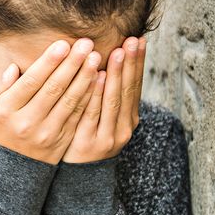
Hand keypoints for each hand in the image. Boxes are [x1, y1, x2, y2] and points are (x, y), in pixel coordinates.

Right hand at [0, 39, 101, 163]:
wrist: (12, 168)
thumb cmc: (1, 130)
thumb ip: (0, 87)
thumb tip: (14, 68)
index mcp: (7, 111)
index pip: (31, 82)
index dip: (49, 62)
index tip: (63, 44)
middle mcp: (28, 122)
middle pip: (54, 89)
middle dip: (72, 64)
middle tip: (86, 44)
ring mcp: (47, 133)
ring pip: (70, 101)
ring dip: (85, 77)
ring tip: (95, 57)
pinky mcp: (62, 140)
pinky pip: (78, 115)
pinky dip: (89, 96)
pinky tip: (98, 80)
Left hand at [62, 37, 145, 162]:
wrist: (76, 175)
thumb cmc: (86, 137)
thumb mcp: (102, 117)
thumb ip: (106, 93)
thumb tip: (109, 58)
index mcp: (129, 118)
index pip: (135, 85)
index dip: (138, 62)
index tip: (139, 39)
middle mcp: (124, 126)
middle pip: (128, 90)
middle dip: (131, 64)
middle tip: (132, 40)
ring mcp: (108, 136)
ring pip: (114, 100)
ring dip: (117, 75)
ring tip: (118, 52)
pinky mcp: (90, 143)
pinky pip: (93, 113)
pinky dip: (97, 95)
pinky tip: (99, 77)